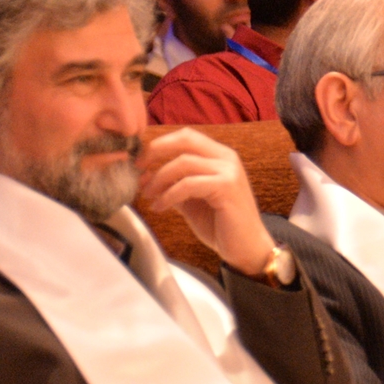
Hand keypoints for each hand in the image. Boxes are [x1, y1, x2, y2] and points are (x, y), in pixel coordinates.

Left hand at [137, 128, 273, 277]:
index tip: (140, 162)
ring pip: (183, 162)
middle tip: (138, 169)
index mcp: (220, 156)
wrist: (246, 248)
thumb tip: (146, 178)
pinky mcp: (226, 187)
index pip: (186, 136)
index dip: (159, 144)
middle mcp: (227, 158)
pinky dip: (168, 195)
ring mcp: (229, 171)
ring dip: (159, 179)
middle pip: (186, 139)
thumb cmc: (221, 225)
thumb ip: (174, 185)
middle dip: (156, 150)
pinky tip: (159, 207)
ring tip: (148, 195)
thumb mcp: (192, 200)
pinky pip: (188, 184)